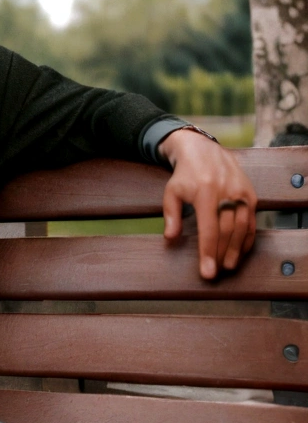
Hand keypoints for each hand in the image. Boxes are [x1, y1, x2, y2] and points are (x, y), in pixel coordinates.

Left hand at [158, 130, 256, 279]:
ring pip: (242, 228)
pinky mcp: (251, 195)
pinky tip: (241, 251)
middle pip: (228, 231)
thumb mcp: (171, 191)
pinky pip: (251, 221)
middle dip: (222, 254)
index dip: (208, 253)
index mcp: (205, 193)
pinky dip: (247, 238)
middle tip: (217, 272)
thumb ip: (171, 215)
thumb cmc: (184, 174)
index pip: (209, 230)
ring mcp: (242, 193)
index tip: (207, 272)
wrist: (204, 150)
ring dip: (236, 250)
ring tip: (228, 266)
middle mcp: (227, 193)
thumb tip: (170, 238)